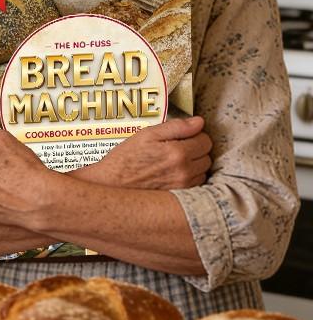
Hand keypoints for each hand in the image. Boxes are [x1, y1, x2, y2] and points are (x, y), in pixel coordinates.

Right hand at [75, 116, 211, 190]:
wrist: (112, 185)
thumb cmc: (125, 159)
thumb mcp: (146, 135)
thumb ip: (175, 127)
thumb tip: (198, 122)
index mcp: (177, 152)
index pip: (205, 139)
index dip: (194, 134)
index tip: (182, 135)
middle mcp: (184, 172)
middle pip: (207, 156)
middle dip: (196, 149)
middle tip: (177, 147)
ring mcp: (184, 187)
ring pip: (204, 171)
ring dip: (195, 164)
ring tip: (174, 161)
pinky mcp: (181, 198)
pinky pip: (197, 185)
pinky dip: (190, 178)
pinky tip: (174, 174)